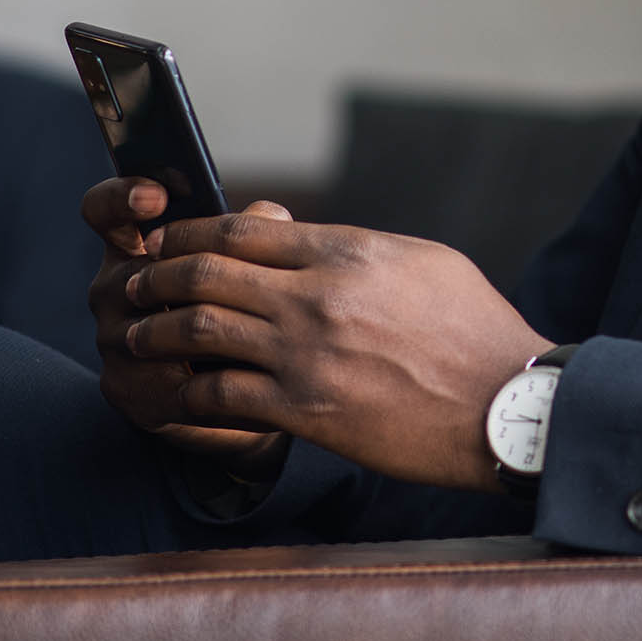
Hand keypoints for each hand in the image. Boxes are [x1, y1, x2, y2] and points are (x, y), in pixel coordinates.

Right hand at [82, 177, 289, 472]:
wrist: (247, 390)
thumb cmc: (245, 312)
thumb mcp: (253, 268)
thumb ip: (256, 235)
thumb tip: (268, 215)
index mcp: (137, 246)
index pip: (106, 211)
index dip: (122, 197)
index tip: (156, 195)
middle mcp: (113, 287)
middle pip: (131, 272)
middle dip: (186, 282)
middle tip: (233, 288)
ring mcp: (112, 338)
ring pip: (146, 328)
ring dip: (200, 333)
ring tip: (251, 337)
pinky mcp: (122, 385)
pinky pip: (155, 378)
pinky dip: (200, 377)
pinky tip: (239, 377)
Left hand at [122, 212, 551, 490]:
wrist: (505, 406)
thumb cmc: (477, 331)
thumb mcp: (424, 262)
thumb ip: (358, 250)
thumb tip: (312, 243)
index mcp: (348, 251)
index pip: (245, 228)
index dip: (191, 230)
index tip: (166, 239)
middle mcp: (319, 296)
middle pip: (206, 271)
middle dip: (157, 274)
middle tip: (136, 283)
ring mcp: (307, 354)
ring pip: (199, 329)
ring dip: (157, 331)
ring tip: (138, 335)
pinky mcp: (306, 411)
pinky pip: (220, 395)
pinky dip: (189, 392)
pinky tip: (178, 394)